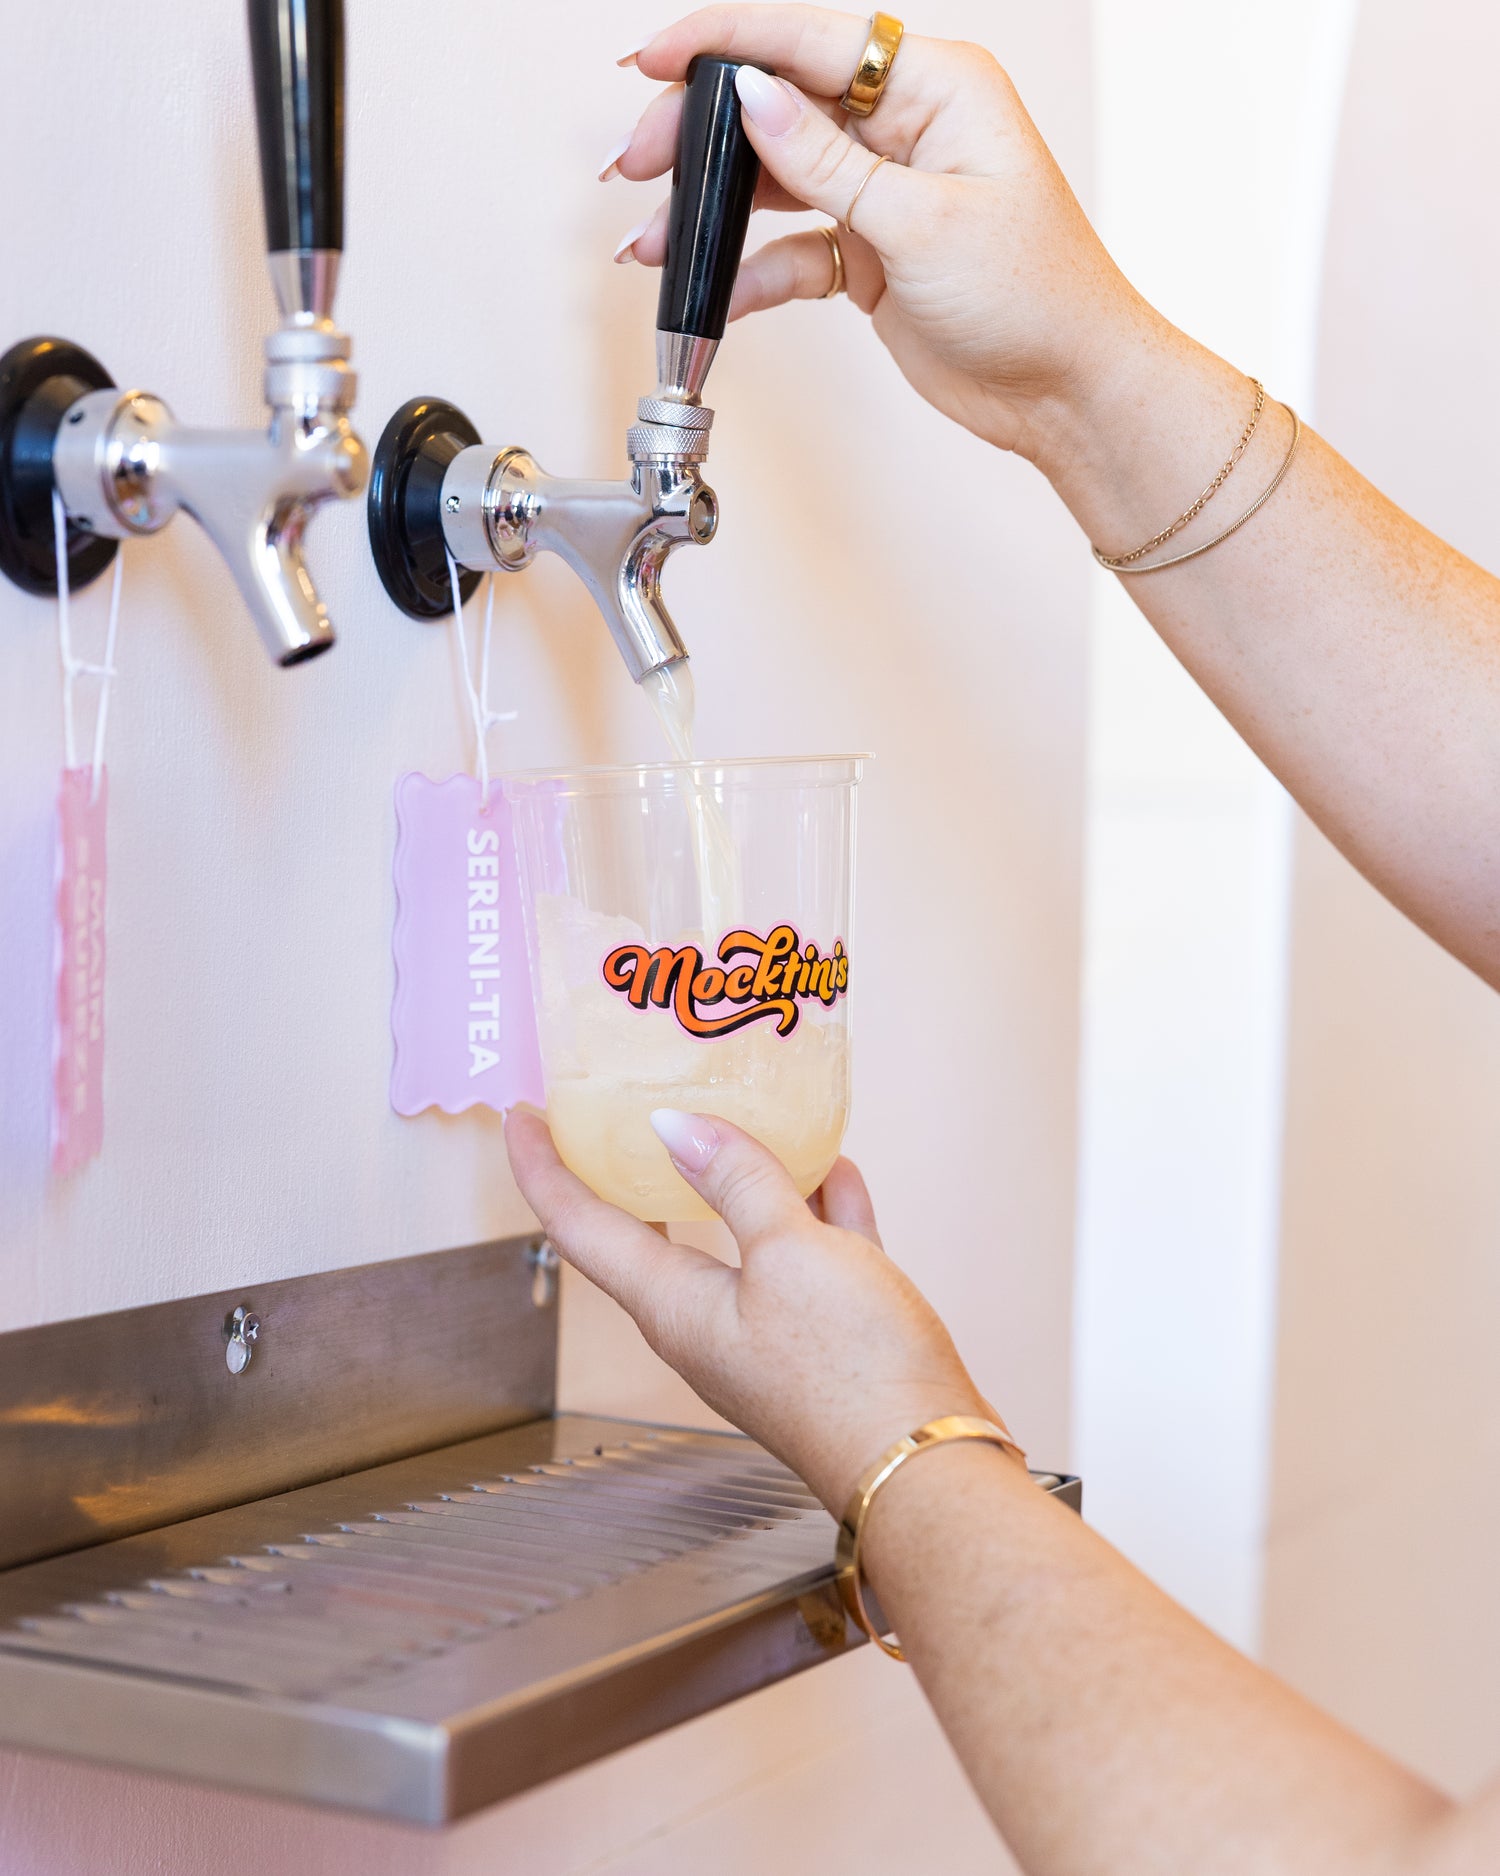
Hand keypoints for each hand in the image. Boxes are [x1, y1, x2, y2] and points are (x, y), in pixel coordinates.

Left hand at [504, 1105, 989, 1511]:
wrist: (926, 1466)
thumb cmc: (851, 1371)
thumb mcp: (791, 1253)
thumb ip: (736, 1179)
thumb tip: (674, 1126)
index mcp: (673, 1305)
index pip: (578, 1226)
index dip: (544, 1166)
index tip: (522, 1114)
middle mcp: (706, 1321)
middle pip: (650, 1228)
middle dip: (632, 1166)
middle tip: (621, 1105)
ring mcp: (766, 1330)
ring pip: (736, 1234)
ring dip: (735, 1175)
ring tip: (739, 1112)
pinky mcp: (823, 1337)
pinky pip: (805, 1253)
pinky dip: (812, 1206)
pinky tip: (833, 1168)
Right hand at [606, 4, 1146, 459]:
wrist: (1065, 390)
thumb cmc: (1035, 296)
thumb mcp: (922, 222)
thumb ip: (827, 162)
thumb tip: (752, 98)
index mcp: (935, 86)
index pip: (810, 39)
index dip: (723, 42)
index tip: (654, 57)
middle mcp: (904, 127)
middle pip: (777, 106)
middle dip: (699, 133)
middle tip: (634, 162)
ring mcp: (883, 191)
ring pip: (773, 179)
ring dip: (710, 209)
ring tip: (649, 237)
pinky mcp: (870, 253)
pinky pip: (792, 249)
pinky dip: (750, 270)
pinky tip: (711, 291)